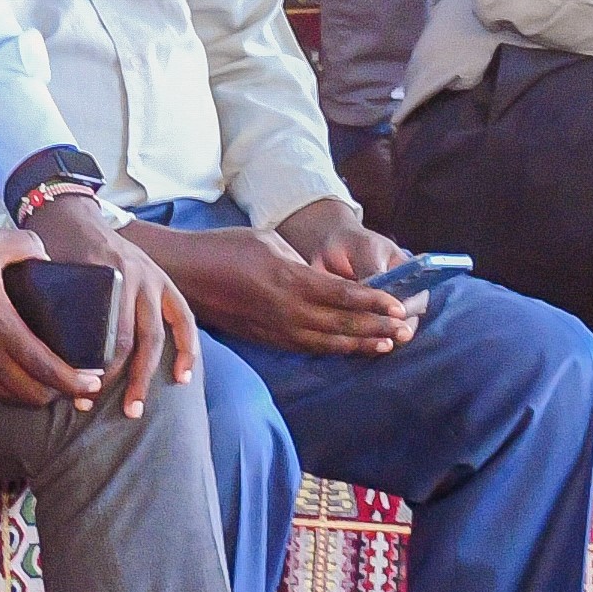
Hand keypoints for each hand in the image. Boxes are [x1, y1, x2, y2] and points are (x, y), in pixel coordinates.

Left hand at [26, 192, 193, 415]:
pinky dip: (188, 348)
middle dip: (124, 380)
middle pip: (135, 338)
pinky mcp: (165, 281)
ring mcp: (153, 277)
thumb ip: (52, 306)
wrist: (74, 217)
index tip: (82, 394)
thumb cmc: (55, 251)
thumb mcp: (50, 272)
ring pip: (158, 334)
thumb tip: (43, 358)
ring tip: (138, 407)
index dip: (99, 368)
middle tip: (109, 409)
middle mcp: (134, 274)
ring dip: (151, 374)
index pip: (109, 332)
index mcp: (104, 272)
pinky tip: (183, 377)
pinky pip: (184, 318)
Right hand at [137, 205, 416, 358]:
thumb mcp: (269, 242)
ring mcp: (276, 328)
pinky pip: (308, 347)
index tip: (399, 306)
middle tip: (406, 330)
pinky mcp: (266, 339)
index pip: (342, 295)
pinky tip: (351, 349)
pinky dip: (334, 349)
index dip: (374, 302)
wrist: (186, 275)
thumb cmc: (226, 248)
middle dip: (377, 327)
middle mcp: (286, 309)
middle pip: (341, 323)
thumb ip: (302, 264)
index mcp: (289, 278)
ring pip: (328, 341)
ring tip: (388, 344)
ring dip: (361, 343)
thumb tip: (328, 283)